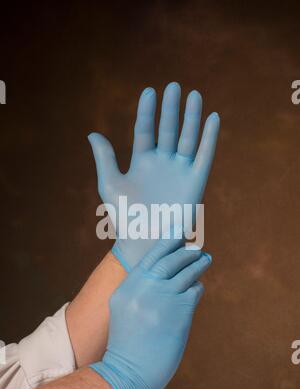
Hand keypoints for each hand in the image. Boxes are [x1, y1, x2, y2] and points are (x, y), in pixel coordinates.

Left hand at [88, 82, 219, 270]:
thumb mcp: (111, 184)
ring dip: (191, 118)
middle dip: (171, 109)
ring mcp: (179, 171)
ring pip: (188, 138)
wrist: (145, 243)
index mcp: (141, 162)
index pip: (145, 130)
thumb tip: (92, 133)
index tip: (150, 91)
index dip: (147, 111)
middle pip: (168, 130)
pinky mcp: (196, 182)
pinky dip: (210, 138)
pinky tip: (213, 119)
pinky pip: (205, 156)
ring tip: (194, 95)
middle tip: (174, 86)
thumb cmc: (125, 218)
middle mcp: (162, 164)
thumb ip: (105, 158)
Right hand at [90, 234, 211, 388]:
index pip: (151, 256)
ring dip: (198, 264)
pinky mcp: (180, 310)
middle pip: (171, 259)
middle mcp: (144, 287)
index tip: (179, 231)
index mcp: (128, 286)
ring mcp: (162, 298)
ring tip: (205, 258)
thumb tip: (163, 272)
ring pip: (186, 272)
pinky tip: (196, 288)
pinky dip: (197, 287)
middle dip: (186, 251)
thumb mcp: (124, 309)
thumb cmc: (127, 343)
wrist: (129, 371)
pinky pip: (194, 291)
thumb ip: (139, 289)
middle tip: (197, 248)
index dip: (167, 240)